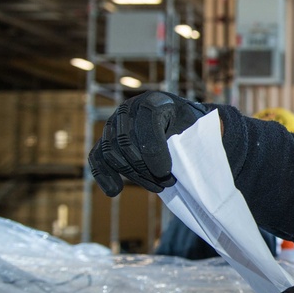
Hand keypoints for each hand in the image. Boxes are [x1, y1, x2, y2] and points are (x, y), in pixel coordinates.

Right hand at [88, 91, 207, 195]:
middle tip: (168, 183)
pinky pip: (97, 157)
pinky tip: (114, 191)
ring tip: (157, 187)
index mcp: (155, 101)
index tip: (166, 173)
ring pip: (113, 153)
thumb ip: (189, 139)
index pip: (147, 124)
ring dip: (134, 175)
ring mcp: (115, 123)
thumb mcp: (196, 128)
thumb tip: (186, 163)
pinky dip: (104, 174)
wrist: (180, 123)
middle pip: (127, 142)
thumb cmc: (191, 127)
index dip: (155, 151)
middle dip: (146, 168)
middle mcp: (130, 108)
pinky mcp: (107, 138)